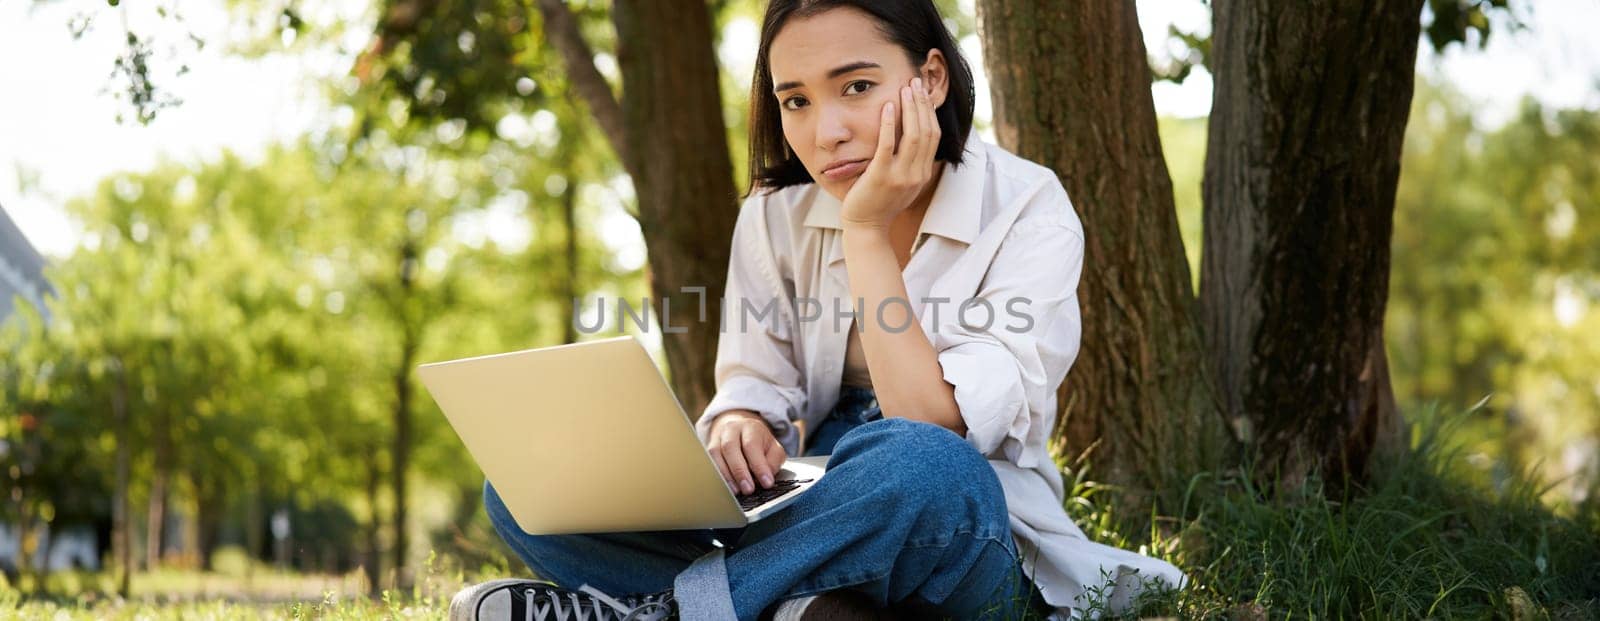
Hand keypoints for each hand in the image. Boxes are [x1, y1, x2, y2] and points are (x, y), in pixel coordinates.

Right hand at [706, 410, 785, 495]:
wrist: (739, 429)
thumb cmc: (758, 442)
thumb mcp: (773, 448)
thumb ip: (773, 461)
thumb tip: (766, 477)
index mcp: (751, 427)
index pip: (752, 445)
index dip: (759, 466)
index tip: (766, 483)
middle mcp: (731, 430)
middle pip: (730, 447)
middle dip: (739, 471)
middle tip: (748, 489)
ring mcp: (717, 438)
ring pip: (716, 454)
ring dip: (726, 476)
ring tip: (737, 491)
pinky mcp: (708, 449)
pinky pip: (709, 462)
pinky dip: (717, 476)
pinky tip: (725, 487)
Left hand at [839, 76, 941, 229]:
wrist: (866, 227)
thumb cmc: (880, 202)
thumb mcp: (903, 182)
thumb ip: (911, 163)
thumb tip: (913, 137)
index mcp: (923, 173)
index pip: (934, 136)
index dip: (930, 111)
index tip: (923, 92)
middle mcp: (916, 174)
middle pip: (926, 131)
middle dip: (922, 104)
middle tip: (915, 82)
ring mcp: (900, 176)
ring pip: (913, 136)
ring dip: (910, 109)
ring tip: (905, 88)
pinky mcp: (881, 177)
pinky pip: (888, 146)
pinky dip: (890, 124)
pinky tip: (888, 107)